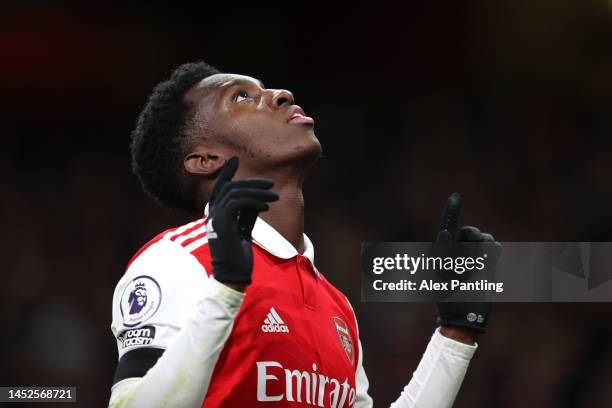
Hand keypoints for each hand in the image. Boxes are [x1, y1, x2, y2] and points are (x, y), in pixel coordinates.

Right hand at [206, 157, 277, 287]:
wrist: (232, 274)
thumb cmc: (238, 253)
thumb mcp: (243, 227)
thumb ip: (247, 211)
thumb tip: (257, 196)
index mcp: (215, 213)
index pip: (219, 188)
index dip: (226, 172)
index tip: (234, 159)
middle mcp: (212, 214)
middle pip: (230, 187)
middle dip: (252, 183)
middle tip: (271, 184)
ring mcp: (215, 220)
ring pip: (235, 193)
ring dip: (257, 192)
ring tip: (274, 197)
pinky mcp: (222, 226)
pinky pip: (237, 204)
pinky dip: (253, 202)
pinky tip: (266, 207)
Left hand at [435, 192, 499, 334]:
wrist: (461, 317)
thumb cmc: (446, 299)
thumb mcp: (439, 276)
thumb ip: (442, 254)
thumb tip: (444, 233)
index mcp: (442, 252)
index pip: (448, 226)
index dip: (452, 210)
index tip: (456, 195)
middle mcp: (458, 252)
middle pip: (468, 231)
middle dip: (471, 237)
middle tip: (467, 257)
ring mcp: (474, 258)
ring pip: (483, 238)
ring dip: (481, 247)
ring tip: (475, 267)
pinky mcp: (488, 266)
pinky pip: (494, 248)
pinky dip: (493, 251)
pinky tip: (488, 262)